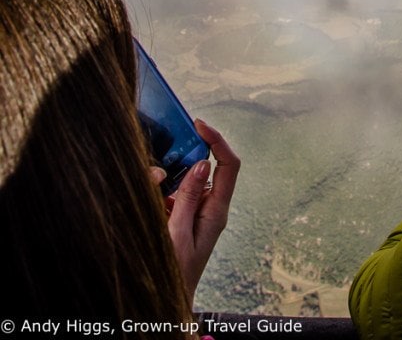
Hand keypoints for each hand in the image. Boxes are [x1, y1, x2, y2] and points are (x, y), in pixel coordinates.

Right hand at [165, 119, 240, 303]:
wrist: (168, 301)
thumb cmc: (174, 273)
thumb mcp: (177, 234)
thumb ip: (188, 198)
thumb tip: (202, 164)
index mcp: (216, 210)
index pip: (229, 165)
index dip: (217, 140)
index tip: (198, 125)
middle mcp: (211, 207)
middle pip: (209, 166)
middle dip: (186, 155)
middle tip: (166, 155)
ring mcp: (198, 211)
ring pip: (188, 178)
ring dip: (169, 176)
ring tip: (151, 185)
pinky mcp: (185, 216)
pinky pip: (176, 192)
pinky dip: (161, 189)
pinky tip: (148, 198)